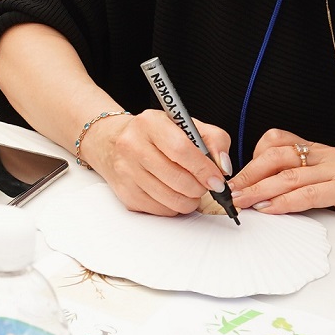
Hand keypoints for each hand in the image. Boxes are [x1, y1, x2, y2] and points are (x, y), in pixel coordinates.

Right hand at [87, 109, 233, 215]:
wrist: (111, 142)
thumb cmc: (155, 135)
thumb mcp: (185, 125)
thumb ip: (213, 139)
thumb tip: (223, 167)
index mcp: (149, 123)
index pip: (181, 150)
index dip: (204, 169)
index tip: (218, 180)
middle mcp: (132, 146)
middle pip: (178, 180)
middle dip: (200, 188)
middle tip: (203, 184)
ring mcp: (126, 171)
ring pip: (172, 200)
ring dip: (189, 200)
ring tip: (188, 188)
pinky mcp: (125, 193)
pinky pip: (161, 210)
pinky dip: (173, 206)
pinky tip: (170, 192)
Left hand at [229, 129, 334, 226]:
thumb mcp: (328, 182)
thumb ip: (301, 180)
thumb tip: (260, 191)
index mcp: (319, 150)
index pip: (276, 141)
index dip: (252, 157)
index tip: (234, 176)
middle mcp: (327, 154)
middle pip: (277, 156)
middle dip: (248, 173)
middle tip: (229, 190)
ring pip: (290, 175)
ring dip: (260, 189)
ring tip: (242, 201)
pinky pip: (310, 194)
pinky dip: (286, 202)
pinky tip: (270, 209)